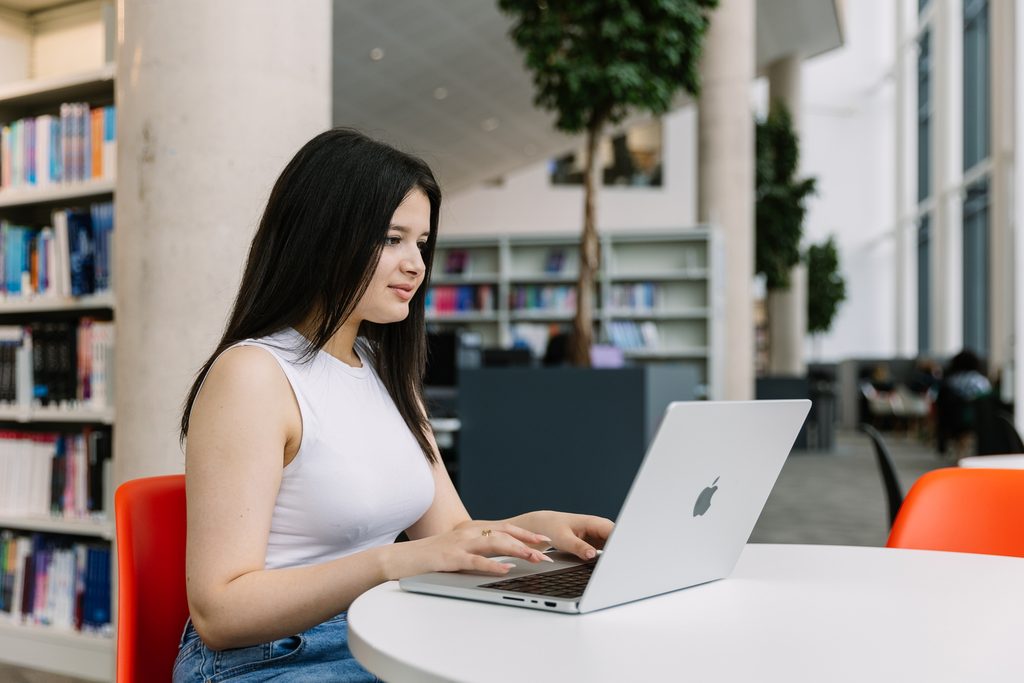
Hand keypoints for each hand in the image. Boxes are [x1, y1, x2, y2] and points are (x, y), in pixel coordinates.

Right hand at [384, 520, 552, 579]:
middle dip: (529, 542)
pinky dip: (493, 566)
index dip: (526, 533)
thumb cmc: (433, 556)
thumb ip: (480, 549)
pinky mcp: (452, 558)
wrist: (404, 558)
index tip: (545, 540)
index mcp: (473, 529)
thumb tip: (503, 557)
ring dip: (518, 551)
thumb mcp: (460, 548)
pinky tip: (505, 570)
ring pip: (495, 543)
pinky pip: (476, 561)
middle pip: (505, 533)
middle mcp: (469, 532)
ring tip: (534, 559)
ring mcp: (461, 544)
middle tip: (547, 553)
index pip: (506, 528)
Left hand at [508, 510, 614, 560]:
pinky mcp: (596, 544)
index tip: (622, 557)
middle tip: (620, 568)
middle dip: (620, 553)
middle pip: (618, 541)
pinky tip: (607, 568)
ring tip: (616, 570)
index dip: (622, 545)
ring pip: (614, 547)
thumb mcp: (563, 538)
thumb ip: (578, 547)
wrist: (543, 526)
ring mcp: (599, 536)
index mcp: (595, 523)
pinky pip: (607, 552)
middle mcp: (600, 528)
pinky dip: (608, 559)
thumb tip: (592, 555)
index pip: (616, 533)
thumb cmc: (552, 527)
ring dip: (615, 557)